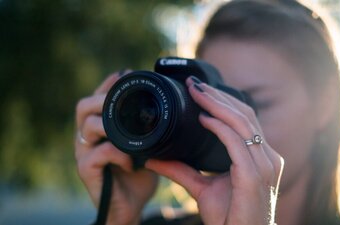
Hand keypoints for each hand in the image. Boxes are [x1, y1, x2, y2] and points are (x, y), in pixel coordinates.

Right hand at [75, 72, 158, 224]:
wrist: (131, 205)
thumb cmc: (139, 173)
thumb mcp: (147, 144)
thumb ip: (148, 126)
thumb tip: (168, 104)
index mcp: (99, 127)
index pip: (97, 97)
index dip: (109, 83)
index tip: (128, 74)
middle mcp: (86, 137)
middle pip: (84, 106)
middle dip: (104, 97)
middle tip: (126, 99)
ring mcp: (84, 153)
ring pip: (87, 126)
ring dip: (111, 124)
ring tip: (131, 131)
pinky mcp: (87, 171)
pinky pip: (98, 153)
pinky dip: (117, 152)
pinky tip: (132, 160)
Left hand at [146, 77, 283, 224]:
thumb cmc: (229, 218)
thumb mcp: (202, 188)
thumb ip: (182, 171)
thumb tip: (153, 159)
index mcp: (260, 156)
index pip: (245, 119)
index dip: (224, 101)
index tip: (199, 90)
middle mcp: (267, 157)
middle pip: (245, 114)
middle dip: (218, 96)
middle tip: (194, 84)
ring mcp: (264, 165)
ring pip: (243, 122)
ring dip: (217, 104)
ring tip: (196, 92)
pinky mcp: (255, 175)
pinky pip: (237, 142)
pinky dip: (220, 127)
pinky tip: (203, 118)